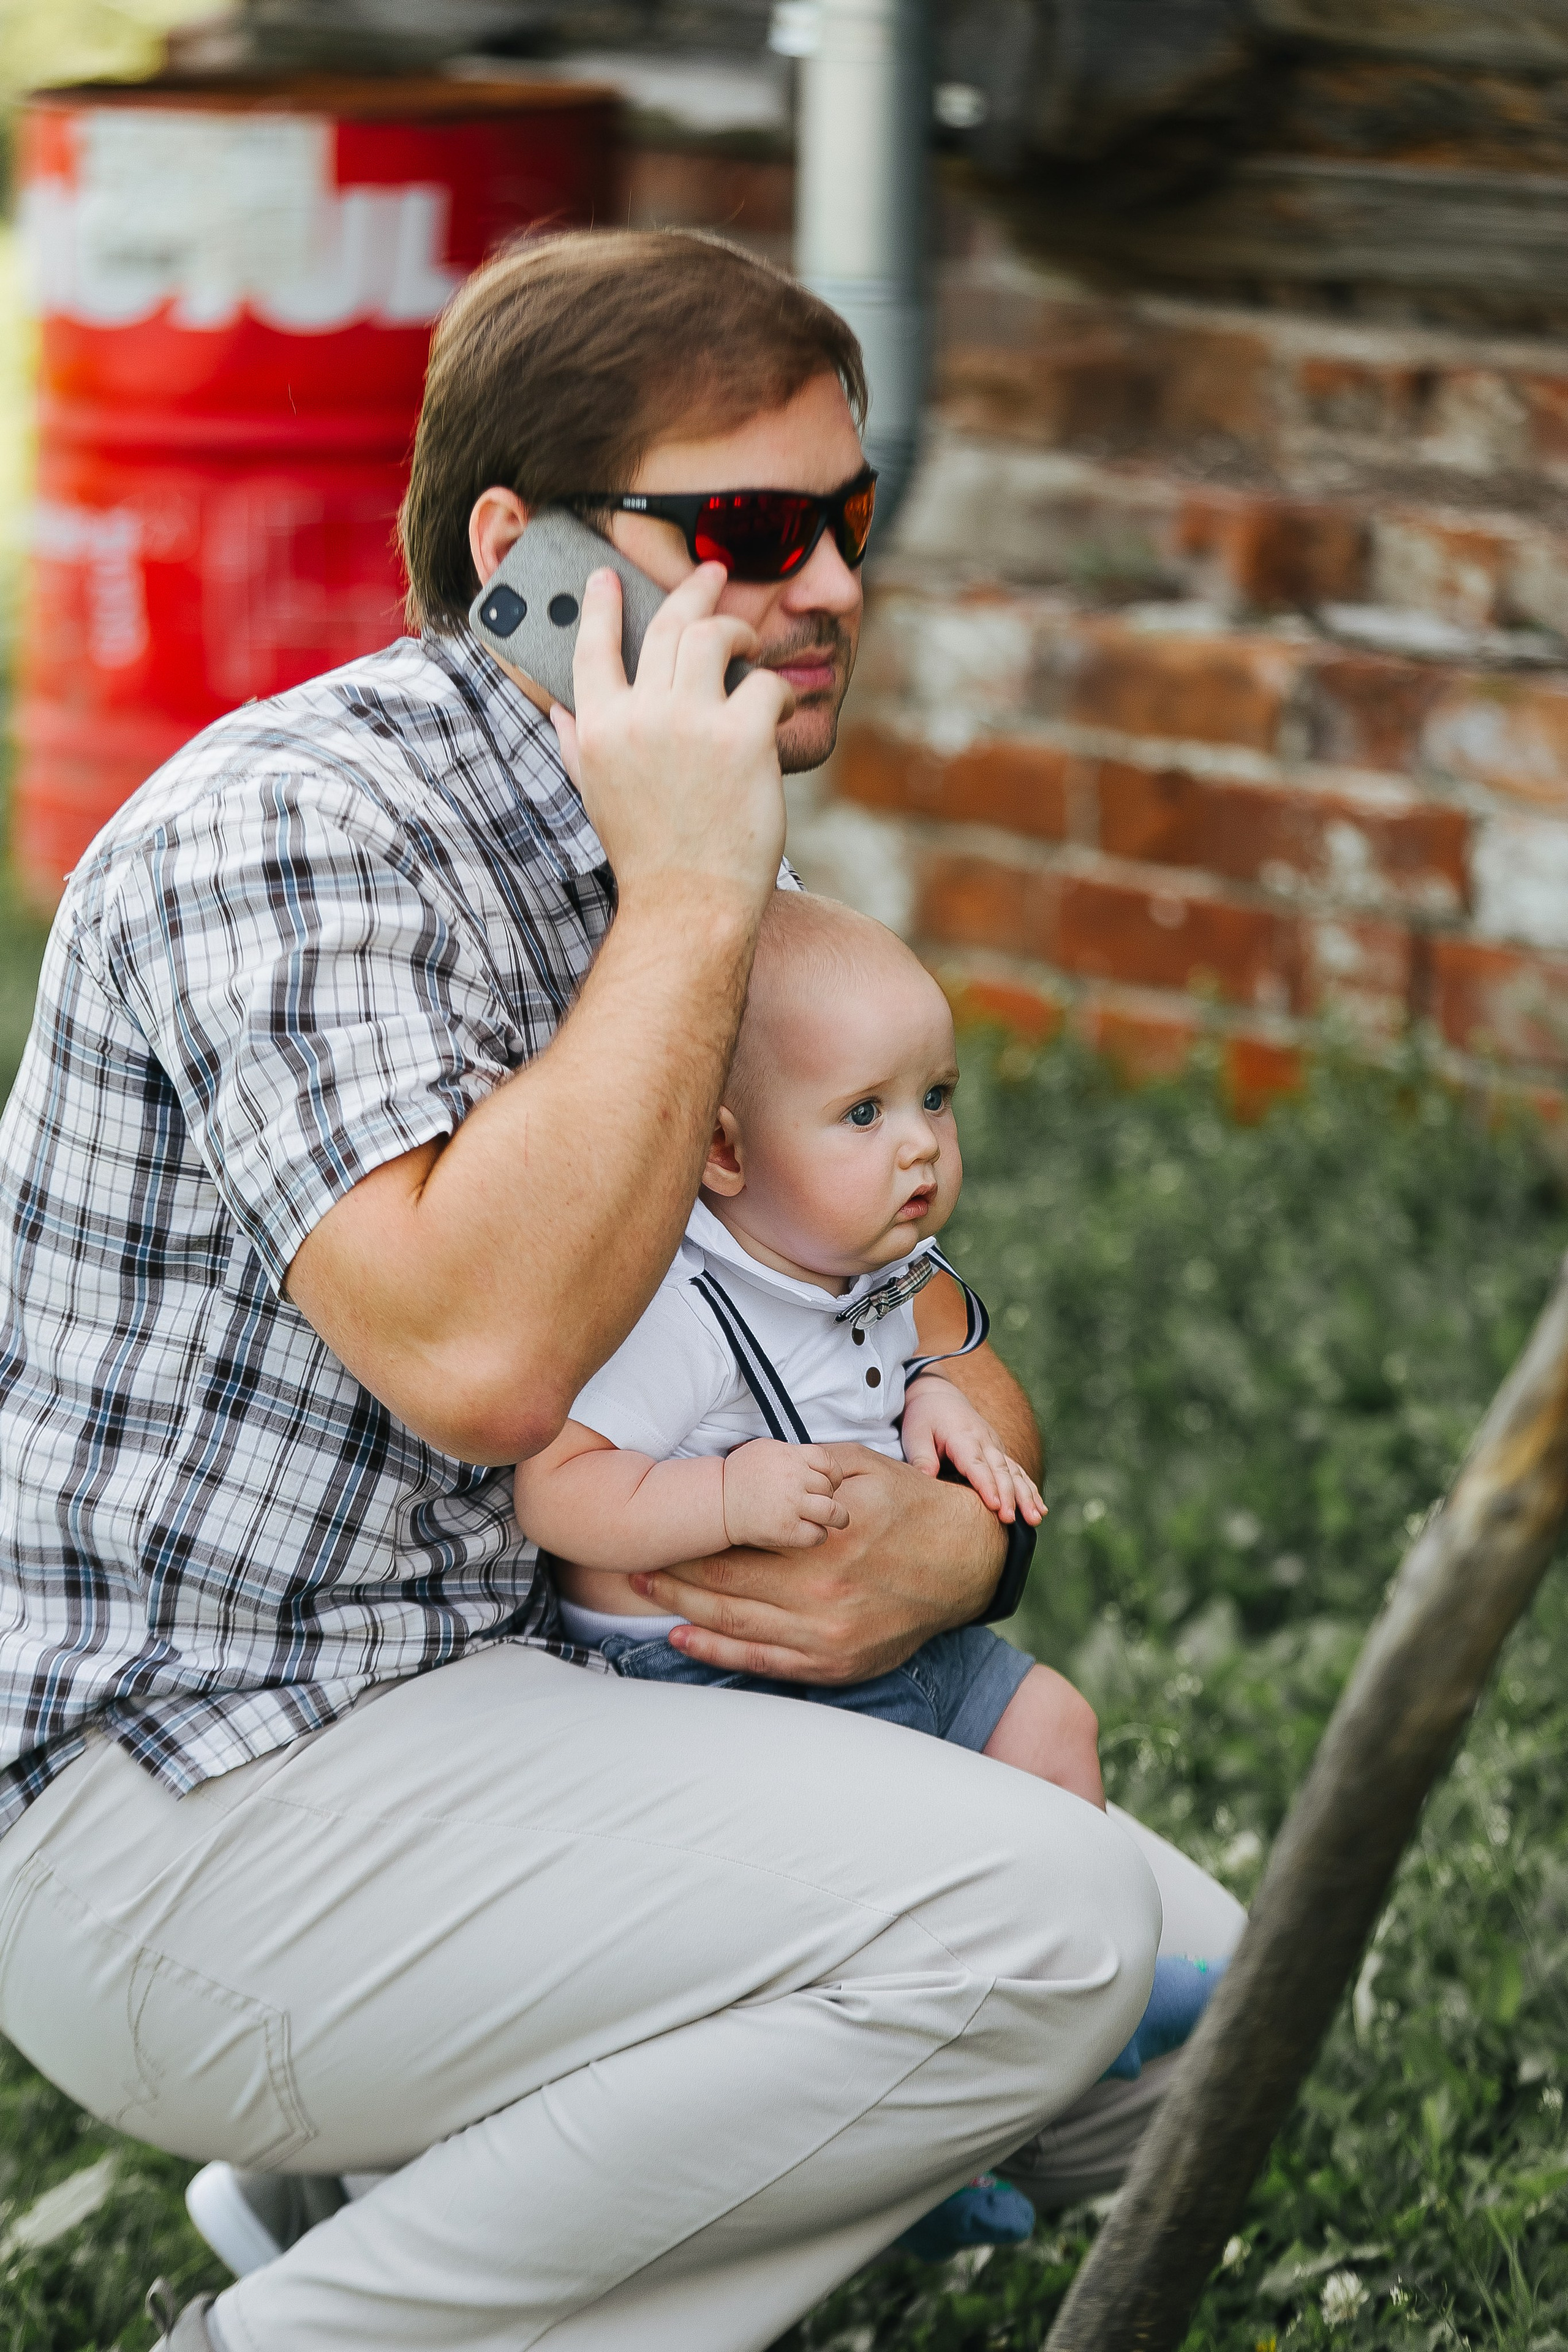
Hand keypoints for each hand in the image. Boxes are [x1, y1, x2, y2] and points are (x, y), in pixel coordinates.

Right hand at [550, 565, 791, 902]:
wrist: (689, 903)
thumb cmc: (648, 855)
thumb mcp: (596, 795)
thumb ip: (576, 744)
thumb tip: (558, 707)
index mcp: (598, 727)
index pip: (592, 646)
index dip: (597, 605)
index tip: (604, 578)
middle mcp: (639, 716)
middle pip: (666, 624)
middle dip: (693, 589)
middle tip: (711, 573)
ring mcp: (691, 723)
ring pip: (715, 636)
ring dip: (738, 630)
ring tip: (750, 641)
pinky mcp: (742, 737)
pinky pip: (766, 684)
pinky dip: (777, 691)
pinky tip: (776, 711)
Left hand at [628, 1444, 1005, 1682]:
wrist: (966, 1566)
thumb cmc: (908, 1508)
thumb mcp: (861, 1467)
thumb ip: (804, 1467)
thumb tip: (746, 1462)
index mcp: (825, 1540)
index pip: (735, 1539)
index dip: (688, 1532)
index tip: (654, 1521)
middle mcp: (822, 1593)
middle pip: (723, 1584)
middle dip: (671, 1571)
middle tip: (628, 1557)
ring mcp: (827, 1637)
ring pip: (733, 1626)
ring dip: (679, 1609)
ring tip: (642, 1588)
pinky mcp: (835, 1666)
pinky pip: (762, 1665)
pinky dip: (716, 1653)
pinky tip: (681, 1639)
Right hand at [722, 1439, 848, 1551]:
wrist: (717, 1501)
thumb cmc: (739, 1475)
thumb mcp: (765, 1450)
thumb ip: (792, 1453)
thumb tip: (814, 1462)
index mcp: (791, 1456)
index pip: (828, 1463)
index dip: (834, 1476)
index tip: (832, 1483)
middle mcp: (794, 1478)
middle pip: (829, 1488)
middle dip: (830, 1497)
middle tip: (827, 1504)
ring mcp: (791, 1504)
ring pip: (832, 1511)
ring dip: (838, 1518)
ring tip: (839, 1521)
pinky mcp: (786, 1529)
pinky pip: (817, 1534)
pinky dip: (819, 1535)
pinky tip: (814, 1533)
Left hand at [901, 1375, 1045, 1526]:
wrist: (941, 1397)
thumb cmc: (925, 1418)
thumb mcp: (915, 1434)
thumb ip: (921, 1458)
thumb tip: (925, 1481)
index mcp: (962, 1437)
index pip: (976, 1464)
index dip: (987, 1485)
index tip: (995, 1505)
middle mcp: (984, 1441)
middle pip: (1000, 1471)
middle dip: (1009, 1496)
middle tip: (1011, 1519)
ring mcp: (995, 1446)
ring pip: (1015, 1473)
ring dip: (1026, 1496)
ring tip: (1035, 1519)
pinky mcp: (1000, 1452)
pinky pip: (1018, 1472)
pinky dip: (1030, 1490)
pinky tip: (1041, 1509)